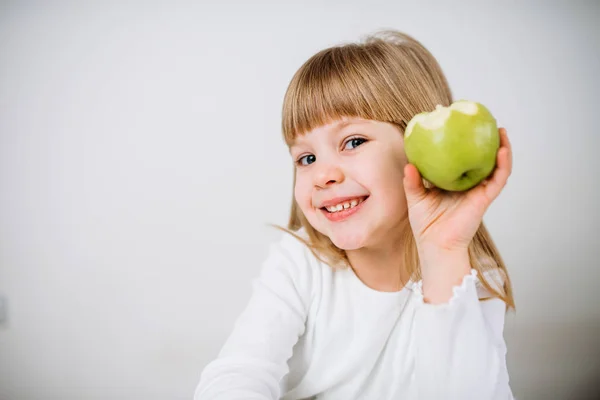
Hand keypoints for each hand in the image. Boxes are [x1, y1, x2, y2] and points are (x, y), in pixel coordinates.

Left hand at [403, 127, 512, 255]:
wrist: (435, 245)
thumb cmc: (425, 225)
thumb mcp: (415, 198)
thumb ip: (412, 181)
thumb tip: (409, 164)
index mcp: (453, 182)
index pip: (460, 158)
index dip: (461, 143)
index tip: (457, 123)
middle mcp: (468, 185)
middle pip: (481, 159)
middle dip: (485, 141)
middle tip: (483, 121)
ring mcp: (478, 191)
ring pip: (495, 167)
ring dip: (502, 148)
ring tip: (501, 130)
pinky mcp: (484, 199)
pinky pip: (498, 179)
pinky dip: (503, 164)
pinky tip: (502, 149)